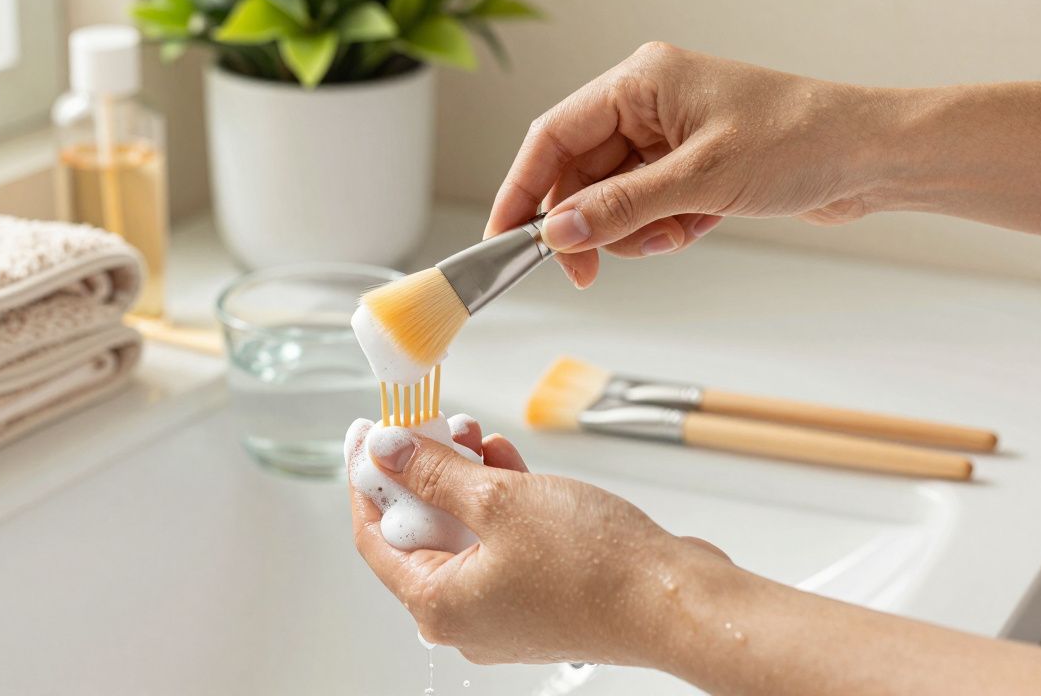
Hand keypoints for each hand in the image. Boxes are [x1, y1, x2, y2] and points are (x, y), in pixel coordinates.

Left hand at [345, 415, 730, 665]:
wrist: (674, 599)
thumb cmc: (594, 567)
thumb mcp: (499, 500)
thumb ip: (435, 473)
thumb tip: (387, 452)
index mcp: (438, 605)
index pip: (373, 537)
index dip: (365, 479)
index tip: (366, 434)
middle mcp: (464, 617)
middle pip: (419, 532)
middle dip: (423, 471)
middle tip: (429, 423)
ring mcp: (503, 610)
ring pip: (463, 532)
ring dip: (464, 479)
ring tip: (473, 432)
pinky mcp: (539, 596)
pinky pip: (500, 542)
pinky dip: (497, 501)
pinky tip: (504, 457)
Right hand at [487, 42, 886, 287]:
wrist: (872, 157)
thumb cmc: (801, 142)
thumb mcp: (700, 180)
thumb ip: (621, 208)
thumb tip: (557, 233)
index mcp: (640, 81)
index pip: (553, 136)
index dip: (522, 190)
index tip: (505, 238)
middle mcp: (647, 104)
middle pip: (577, 174)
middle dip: (586, 224)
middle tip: (587, 270)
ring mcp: (667, 137)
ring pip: (610, 199)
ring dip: (633, 231)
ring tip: (678, 233)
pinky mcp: (687, 166)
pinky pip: (644, 208)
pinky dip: (661, 229)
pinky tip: (697, 227)